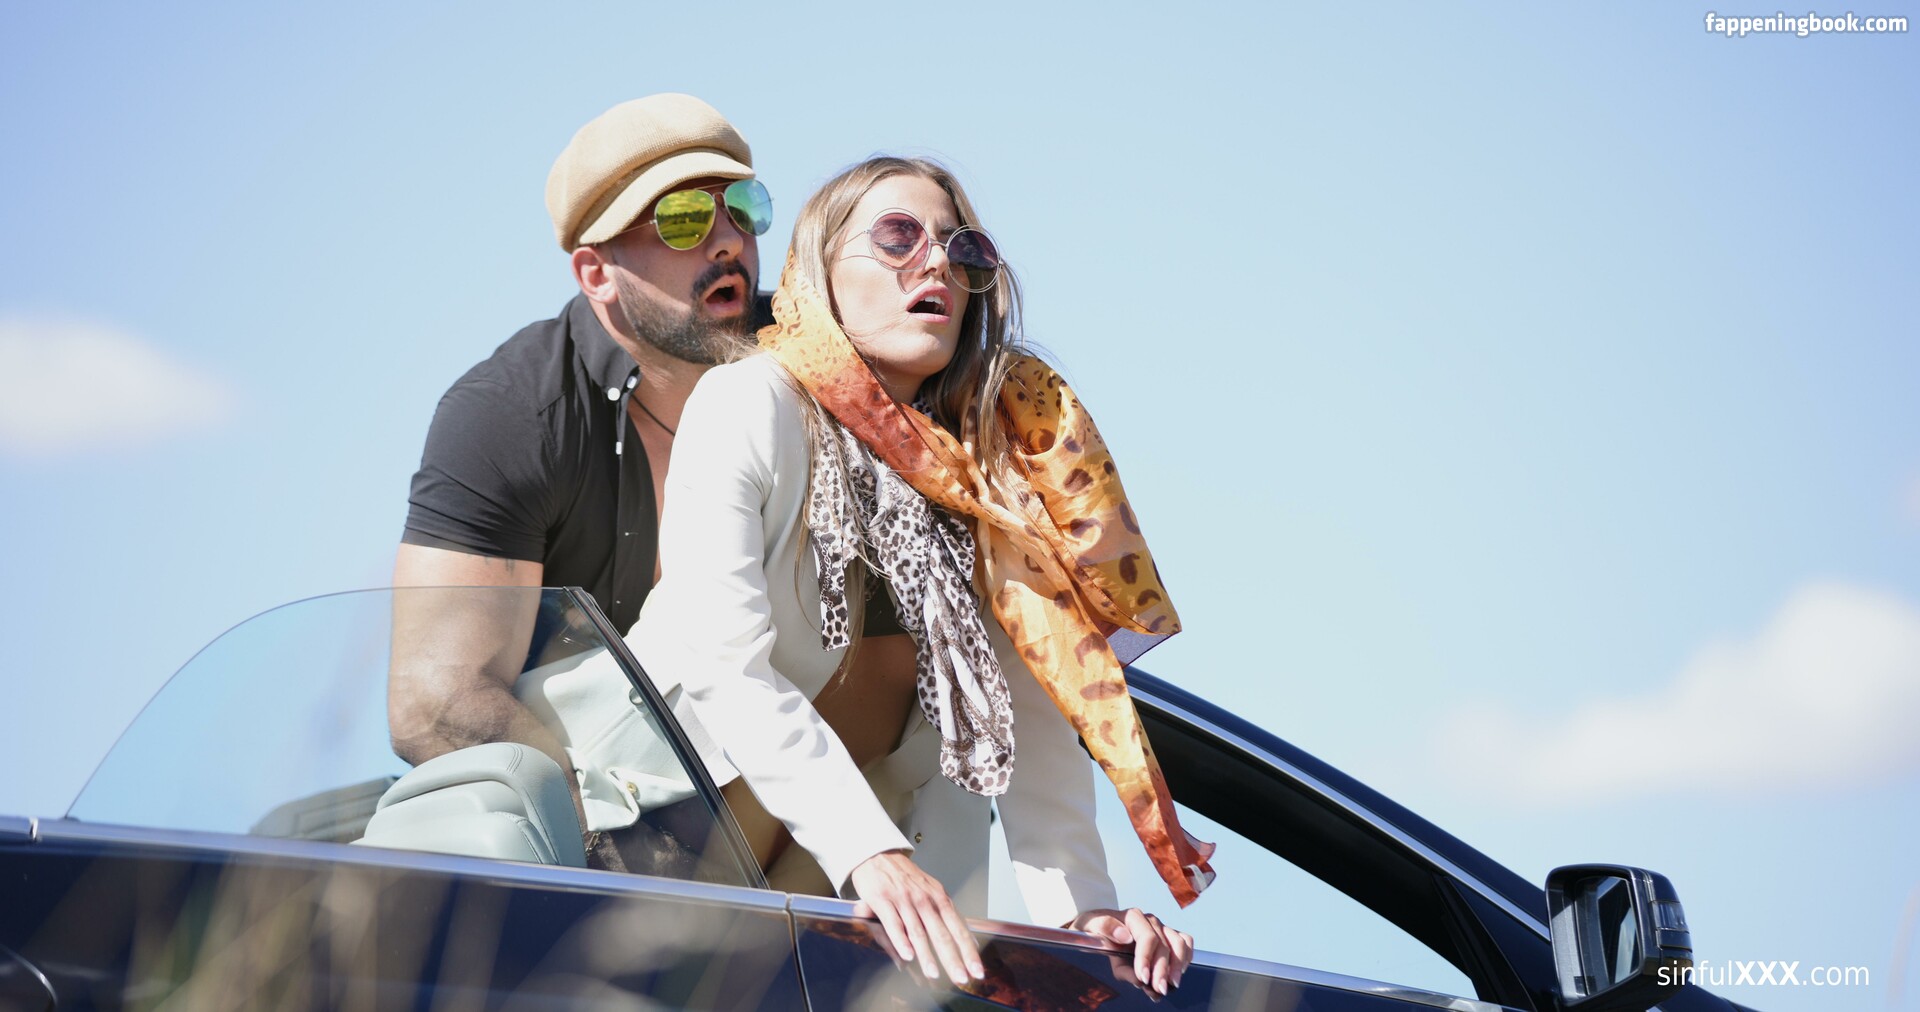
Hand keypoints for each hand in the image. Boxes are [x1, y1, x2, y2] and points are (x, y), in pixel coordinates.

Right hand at [849, 851, 984, 983]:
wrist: (877, 854)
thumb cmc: (905, 876)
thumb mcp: (930, 890)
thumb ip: (945, 915)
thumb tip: (966, 940)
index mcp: (938, 897)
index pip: (958, 928)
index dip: (968, 951)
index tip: (976, 970)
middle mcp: (924, 899)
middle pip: (941, 933)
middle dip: (953, 959)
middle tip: (961, 978)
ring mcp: (904, 900)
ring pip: (918, 932)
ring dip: (927, 955)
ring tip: (934, 974)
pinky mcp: (883, 900)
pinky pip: (894, 924)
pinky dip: (901, 941)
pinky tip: (907, 955)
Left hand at [1072, 907, 1193, 996]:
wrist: (1098, 927)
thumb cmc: (1095, 929)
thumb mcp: (1090, 928)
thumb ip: (1106, 932)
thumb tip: (1124, 938)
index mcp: (1132, 917)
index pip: (1147, 937)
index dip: (1147, 958)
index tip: (1143, 977)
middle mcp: (1150, 920)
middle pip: (1164, 944)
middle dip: (1162, 969)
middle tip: (1158, 988)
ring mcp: (1161, 927)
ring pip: (1179, 942)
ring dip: (1178, 965)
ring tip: (1172, 983)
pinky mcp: (1168, 935)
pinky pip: (1185, 942)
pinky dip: (1186, 957)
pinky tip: (1179, 972)